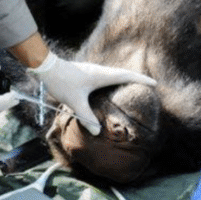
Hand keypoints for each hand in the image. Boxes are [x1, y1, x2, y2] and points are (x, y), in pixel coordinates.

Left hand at [28, 52, 156, 134]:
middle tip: (148, 85)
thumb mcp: (75, 102)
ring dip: (124, 79)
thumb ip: (86, 117)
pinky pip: (105, 77)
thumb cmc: (62, 82)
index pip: (126, 76)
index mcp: (101, 75)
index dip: (140, 79)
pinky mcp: (86, 74)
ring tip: (132, 87)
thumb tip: (96, 132)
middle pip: (122, 74)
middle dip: (136, 79)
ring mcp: (93, 71)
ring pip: (113, 75)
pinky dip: (113, 81)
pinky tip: (109, 90)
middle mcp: (99, 71)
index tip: (154, 83)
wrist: (46, 67)